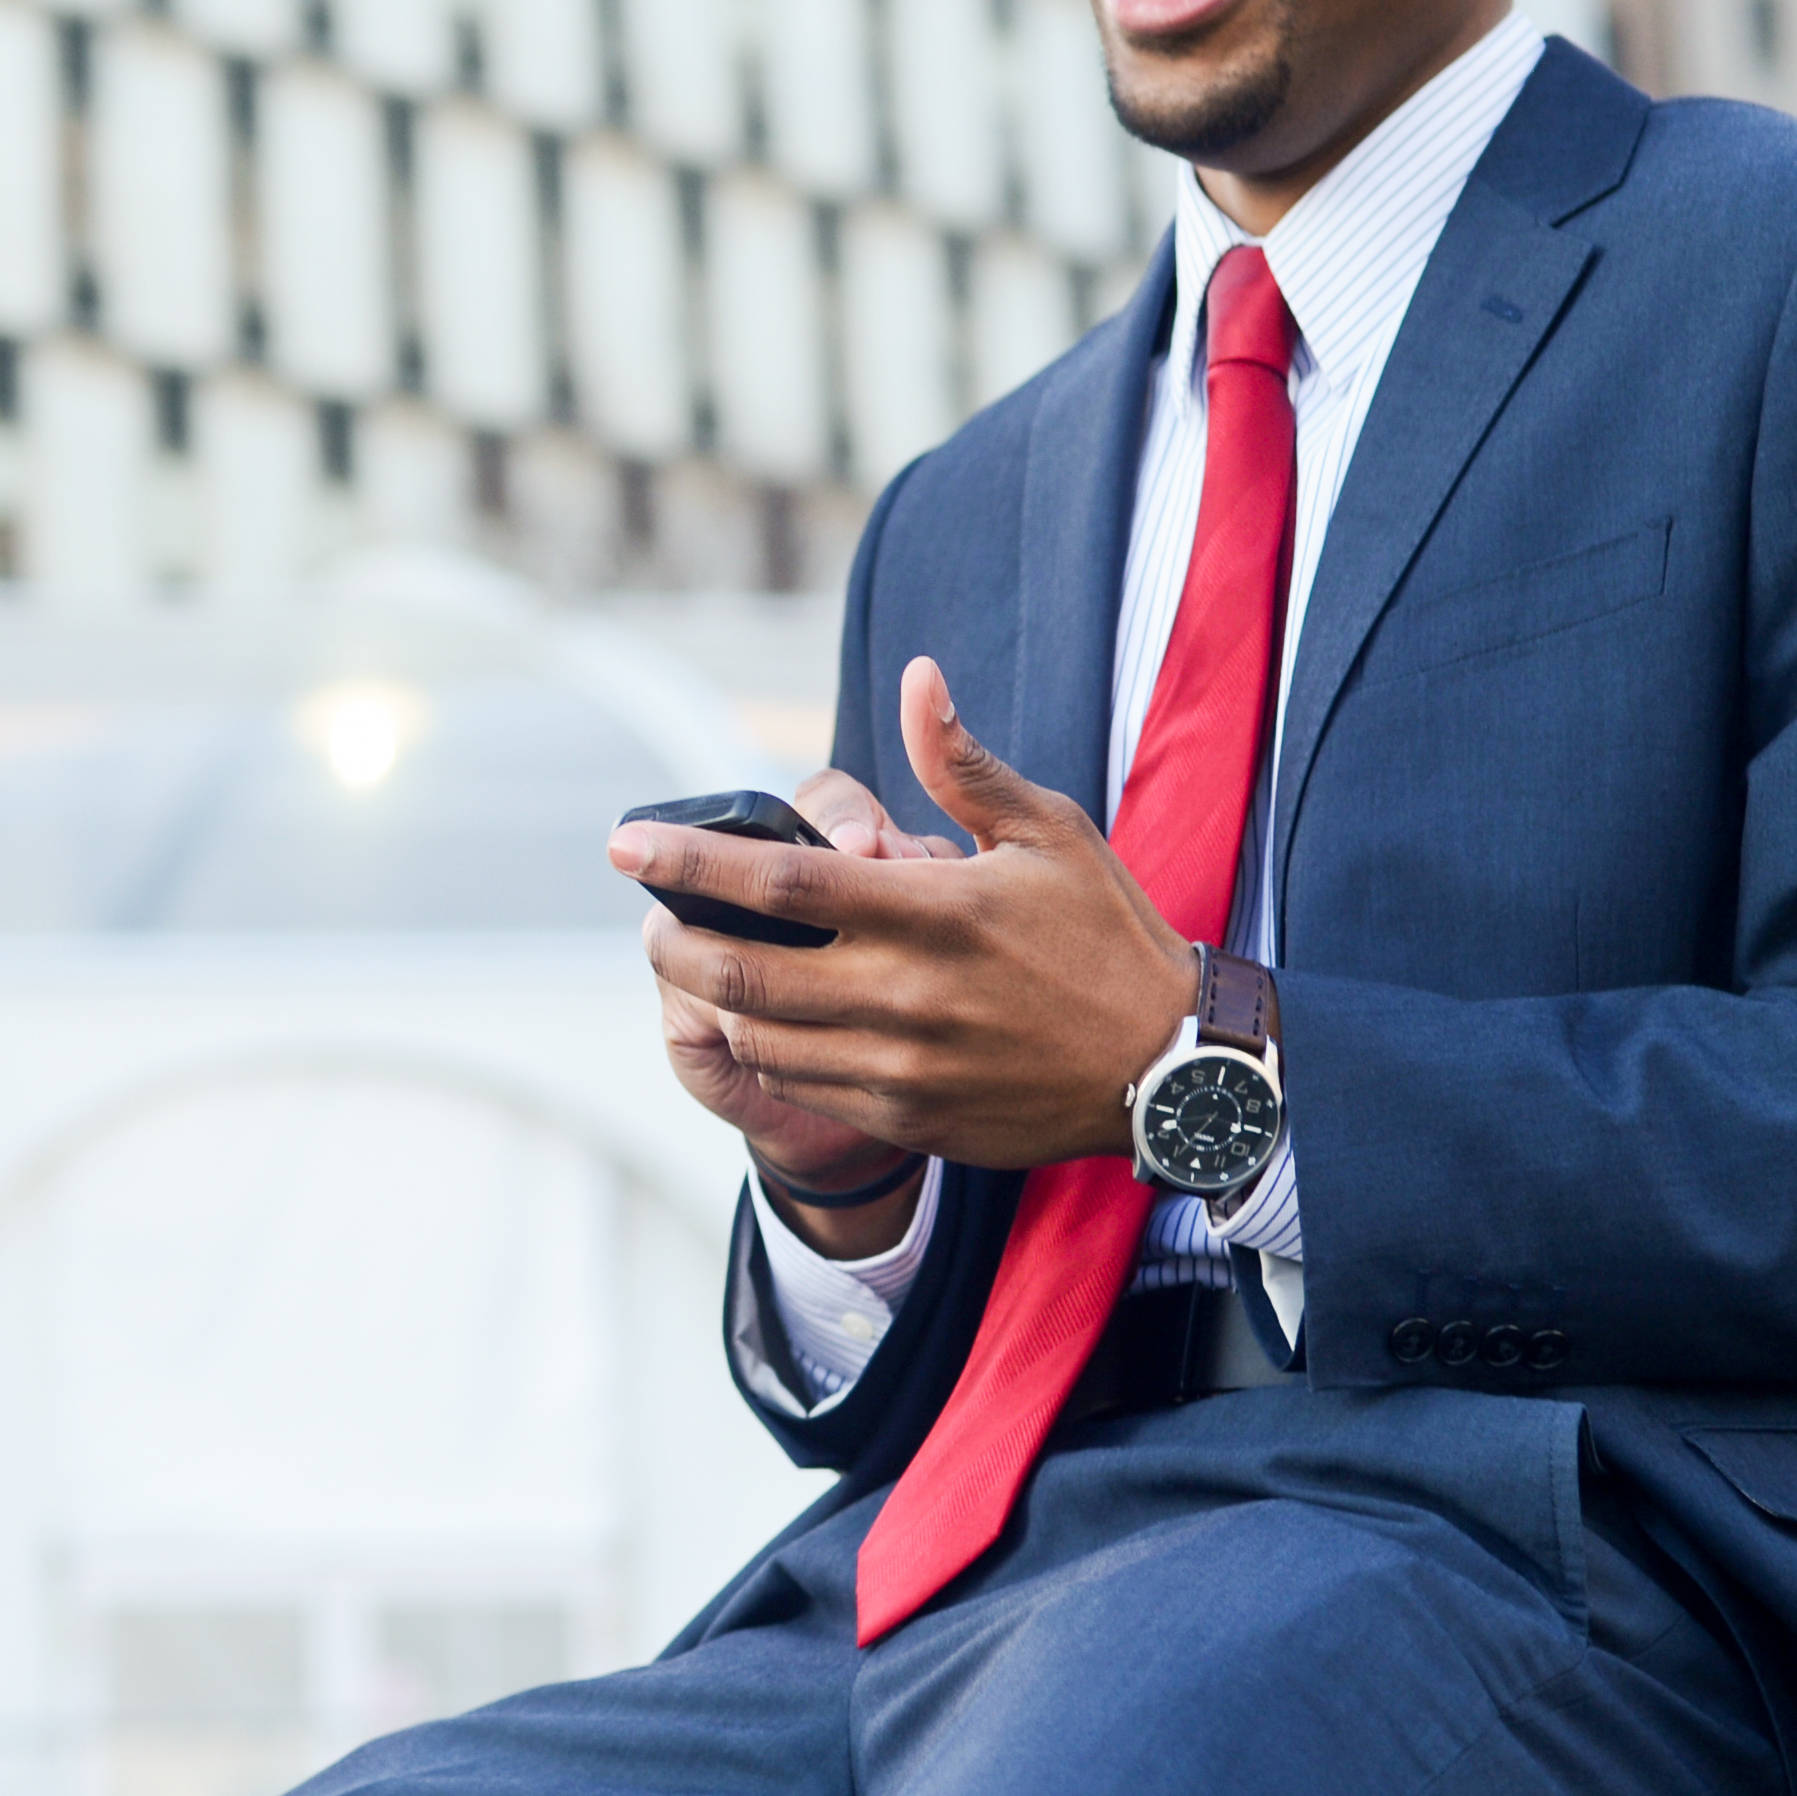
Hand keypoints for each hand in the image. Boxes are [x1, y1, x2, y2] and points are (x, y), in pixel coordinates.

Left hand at [618, 657, 1199, 1179]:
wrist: (1170, 1068)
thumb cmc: (1107, 934)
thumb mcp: (1048, 831)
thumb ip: (961, 762)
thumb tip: (918, 676)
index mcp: (934, 910)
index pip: (777, 880)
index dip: (688, 862)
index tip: (626, 844)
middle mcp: (907, 995)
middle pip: (740, 971)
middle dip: (672, 942)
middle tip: (654, 918)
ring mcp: (904, 1068)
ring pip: (758, 1037)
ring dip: (710, 1000)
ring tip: (700, 964)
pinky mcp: (910, 1120)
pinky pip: (801, 1087)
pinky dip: (764, 1047)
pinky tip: (764, 1017)